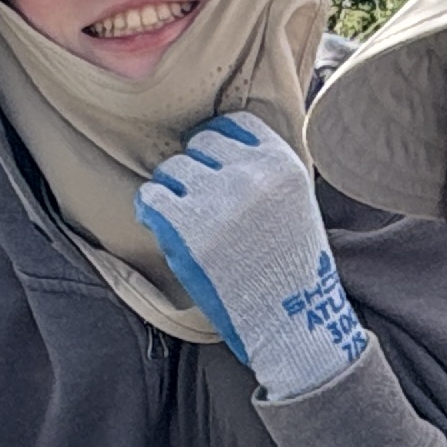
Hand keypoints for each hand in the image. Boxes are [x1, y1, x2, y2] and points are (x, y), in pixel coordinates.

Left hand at [135, 115, 369, 401]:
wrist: (291, 321)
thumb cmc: (290, 266)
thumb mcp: (296, 201)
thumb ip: (263, 170)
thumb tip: (214, 145)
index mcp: (281, 163)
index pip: (232, 125)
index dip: (218, 147)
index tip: (215, 170)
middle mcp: (250, 174)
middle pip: (198, 145)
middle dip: (195, 170)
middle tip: (200, 203)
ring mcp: (217, 200)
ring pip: (171, 168)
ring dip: (173, 191)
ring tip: (185, 219)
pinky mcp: (186, 229)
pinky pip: (150, 196)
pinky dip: (151, 209)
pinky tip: (163, 226)